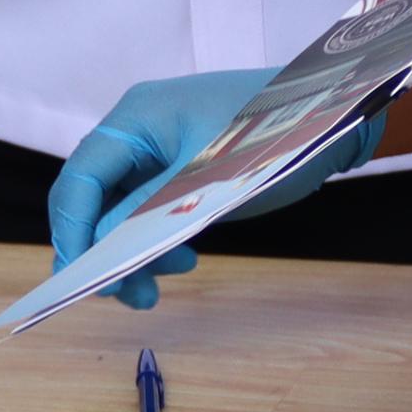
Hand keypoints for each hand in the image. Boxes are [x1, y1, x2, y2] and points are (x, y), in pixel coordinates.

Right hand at [43, 65, 343, 312]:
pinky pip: (150, 208)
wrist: (339, 115)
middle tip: (127, 296)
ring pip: (121, 210)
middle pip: (95, 198)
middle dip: (104, 251)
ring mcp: (160, 147)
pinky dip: (158, 239)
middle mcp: (138, 129)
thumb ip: (146, 212)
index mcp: (134, 118)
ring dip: (133, 253)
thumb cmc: (278, 135)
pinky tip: (185, 258)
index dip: (72, 233)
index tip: (82, 282)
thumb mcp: (208, 182)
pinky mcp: (182, 166)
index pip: (79, 180)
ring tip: (158, 289)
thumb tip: (97, 249)